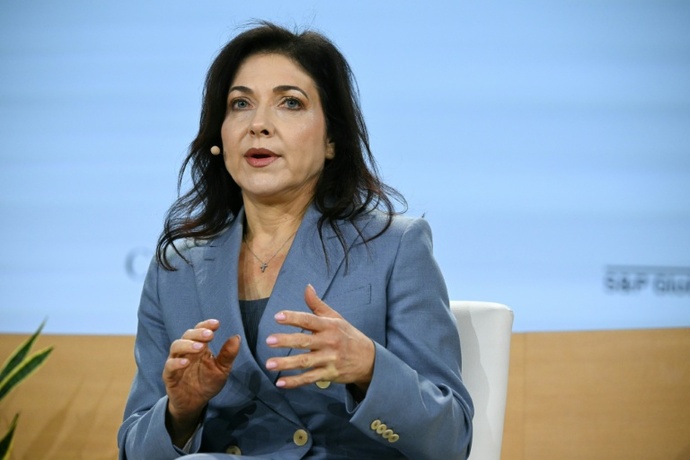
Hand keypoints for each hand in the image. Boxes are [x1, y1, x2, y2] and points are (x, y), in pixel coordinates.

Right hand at [163, 319, 240, 442]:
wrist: (195, 403)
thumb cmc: (208, 383)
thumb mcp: (222, 369)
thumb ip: (228, 354)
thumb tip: (237, 337)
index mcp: (199, 347)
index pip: (199, 330)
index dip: (206, 325)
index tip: (216, 324)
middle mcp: (186, 351)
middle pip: (187, 335)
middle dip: (198, 333)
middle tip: (210, 335)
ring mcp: (176, 362)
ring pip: (176, 347)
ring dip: (187, 345)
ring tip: (200, 347)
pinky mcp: (169, 376)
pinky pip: (169, 366)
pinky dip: (176, 363)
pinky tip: (186, 362)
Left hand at [265, 285, 374, 390]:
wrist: (369, 359)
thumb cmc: (348, 335)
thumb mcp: (336, 317)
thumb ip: (317, 305)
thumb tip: (307, 287)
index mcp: (329, 326)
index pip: (309, 320)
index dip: (293, 317)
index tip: (277, 317)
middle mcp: (329, 342)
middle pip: (304, 341)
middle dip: (286, 341)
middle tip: (269, 340)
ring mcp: (329, 359)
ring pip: (305, 362)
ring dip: (286, 363)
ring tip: (269, 364)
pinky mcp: (328, 374)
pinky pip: (309, 378)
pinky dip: (295, 382)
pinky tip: (281, 382)